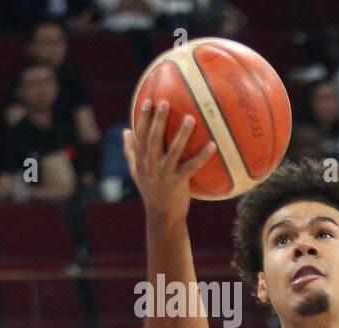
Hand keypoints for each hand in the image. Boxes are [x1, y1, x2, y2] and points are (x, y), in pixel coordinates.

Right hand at [123, 100, 215, 224]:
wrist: (162, 215)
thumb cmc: (151, 190)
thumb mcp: (136, 171)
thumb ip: (131, 151)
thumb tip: (126, 131)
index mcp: (141, 160)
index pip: (139, 134)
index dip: (143, 117)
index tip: (148, 101)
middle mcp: (151, 165)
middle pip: (153, 138)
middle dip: (158, 120)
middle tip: (165, 102)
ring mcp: (164, 173)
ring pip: (173, 150)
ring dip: (182, 134)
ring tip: (191, 119)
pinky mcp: (179, 182)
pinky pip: (192, 166)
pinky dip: (202, 156)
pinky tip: (213, 145)